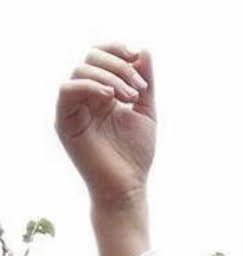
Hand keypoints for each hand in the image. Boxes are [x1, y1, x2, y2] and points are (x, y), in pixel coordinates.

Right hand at [55, 43, 155, 206]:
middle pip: (91, 57)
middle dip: (118, 66)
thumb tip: (144, 51)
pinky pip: (68, 90)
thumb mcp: (145, 112)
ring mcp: (74, 108)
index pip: (101, 55)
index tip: (137, 57)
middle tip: (138, 89)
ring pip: (80, 70)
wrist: (127, 188)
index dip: (117, 49)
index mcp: (102, 92)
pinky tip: (109, 96)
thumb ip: (145, 83)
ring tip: (130, 97)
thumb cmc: (135, 156)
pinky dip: (89, 86)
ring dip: (109, 76)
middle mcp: (85, 97)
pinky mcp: (65, 122)